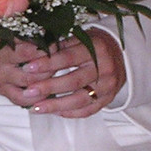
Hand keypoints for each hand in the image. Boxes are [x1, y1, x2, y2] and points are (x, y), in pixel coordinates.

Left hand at [0, 30, 125, 116]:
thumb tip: (33, 50)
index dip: (47, 63)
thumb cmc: (95, 45)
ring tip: (35, 108)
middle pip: (73, 81)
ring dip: (55, 105)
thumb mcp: (82, 38)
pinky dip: (69, 113)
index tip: (28, 68)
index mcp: (98, 48)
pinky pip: (87, 110)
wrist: (123, 56)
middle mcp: (105, 68)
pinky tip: (54, 111)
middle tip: (27, 92)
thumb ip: (61, 45)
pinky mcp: (108, 99)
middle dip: (48, 87)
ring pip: (79, 100)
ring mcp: (108, 86)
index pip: (69, 57)